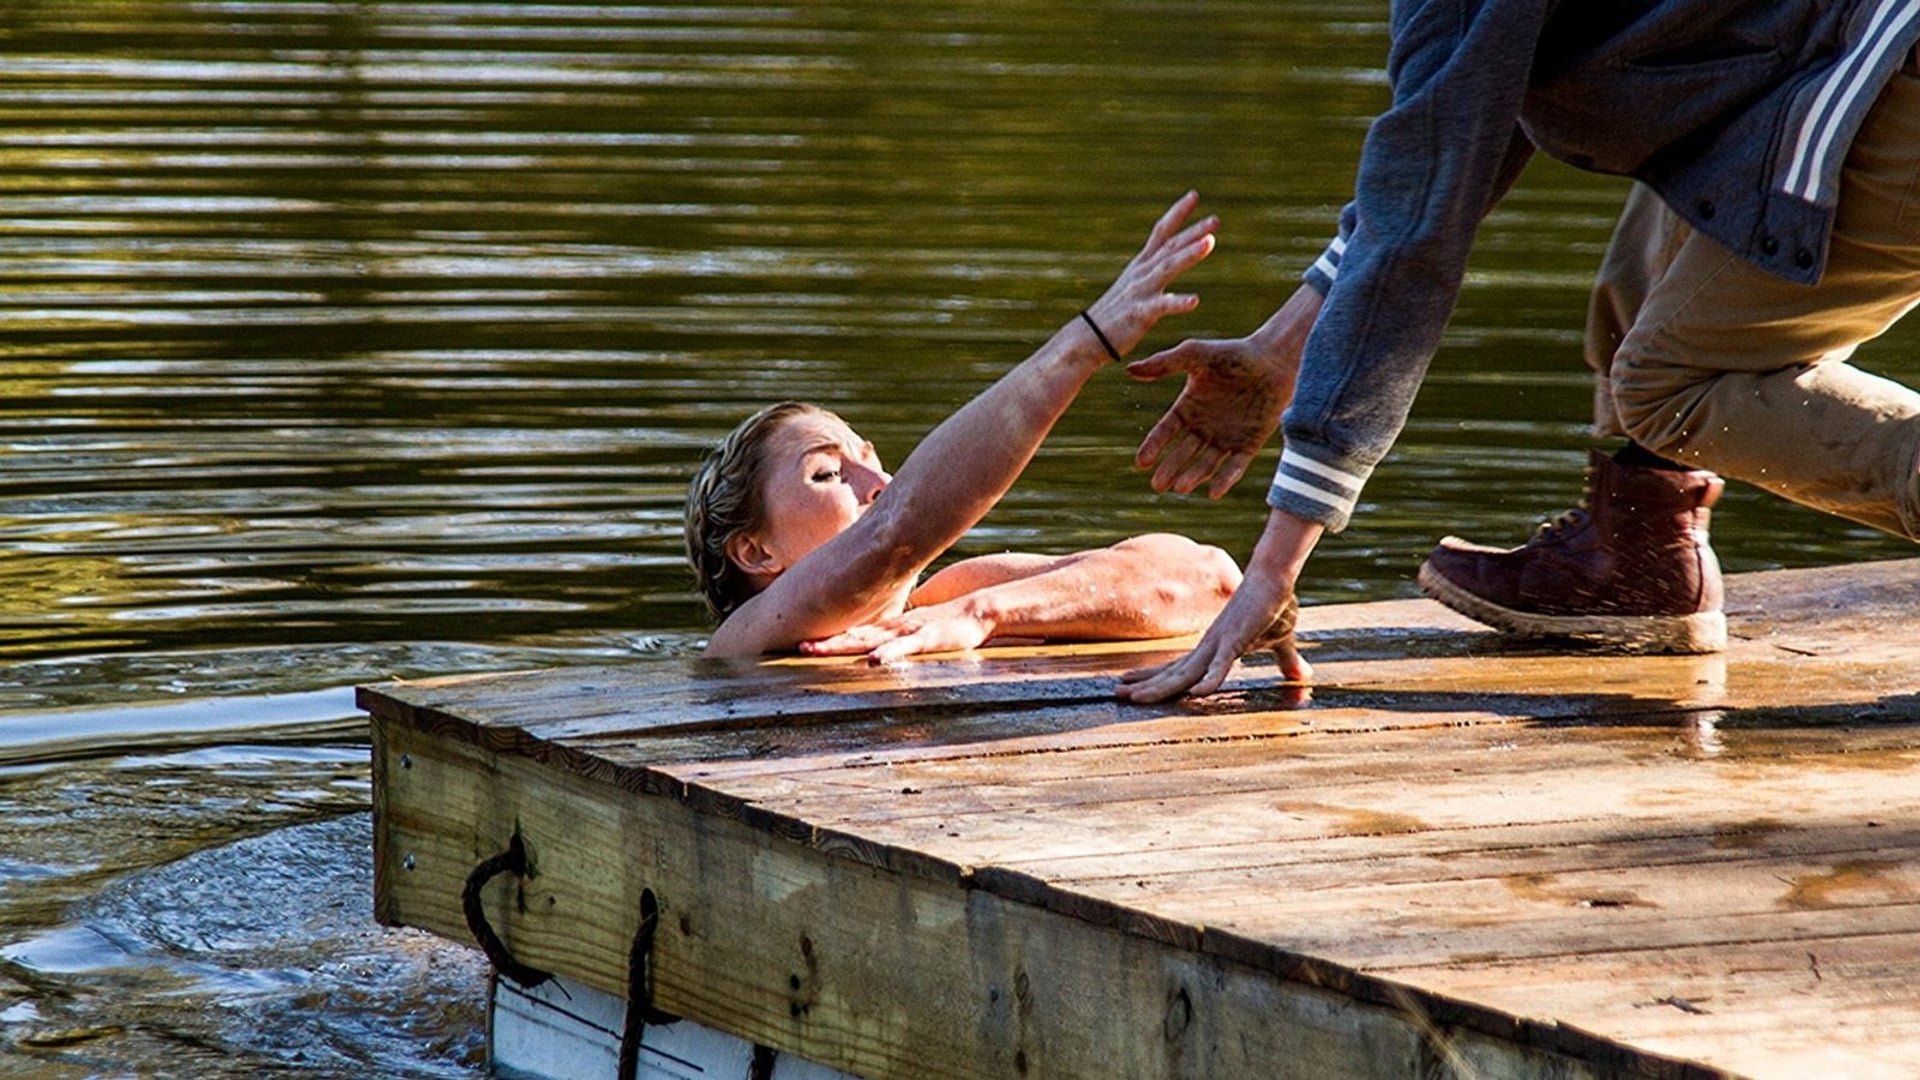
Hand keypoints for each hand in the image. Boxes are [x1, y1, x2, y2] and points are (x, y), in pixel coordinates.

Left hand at [798, 599, 993, 663]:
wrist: (977, 610)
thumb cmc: (947, 624)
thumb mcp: (916, 631)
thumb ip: (896, 639)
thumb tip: (876, 650)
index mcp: (889, 627)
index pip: (852, 633)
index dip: (828, 638)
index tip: (801, 643)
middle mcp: (892, 628)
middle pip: (852, 636)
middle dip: (825, 642)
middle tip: (797, 646)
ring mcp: (907, 631)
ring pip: (869, 639)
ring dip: (842, 645)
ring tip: (815, 649)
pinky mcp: (926, 638)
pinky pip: (903, 647)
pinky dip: (888, 653)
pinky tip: (873, 660)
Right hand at [1081, 192, 1218, 357]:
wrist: (1087, 338)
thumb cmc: (1112, 316)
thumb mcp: (1133, 287)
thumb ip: (1151, 276)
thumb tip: (1167, 270)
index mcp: (1141, 265)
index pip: (1161, 232)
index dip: (1177, 213)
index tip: (1194, 195)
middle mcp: (1142, 273)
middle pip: (1170, 246)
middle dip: (1193, 232)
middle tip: (1216, 219)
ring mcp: (1141, 291)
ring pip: (1168, 267)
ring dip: (1189, 253)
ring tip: (1211, 242)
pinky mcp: (1140, 313)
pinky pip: (1161, 306)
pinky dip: (1178, 303)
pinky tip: (1195, 300)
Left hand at [1115, 508, 1320, 701]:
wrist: (1276, 580)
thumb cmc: (1274, 608)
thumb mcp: (1279, 643)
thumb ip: (1285, 662)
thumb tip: (1302, 676)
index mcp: (1211, 648)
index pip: (1176, 668)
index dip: (1152, 679)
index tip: (1128, 688)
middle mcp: (1208, 647)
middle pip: (1171, 672)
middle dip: (1143, 685)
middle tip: (1114, 694)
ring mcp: (1220, 643)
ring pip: (1186, 673)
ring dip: (1161, 687)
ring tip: (1135, 699)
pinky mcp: (1237, 638)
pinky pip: (1223, 663)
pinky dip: (1211, 679)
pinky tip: (1197, 693)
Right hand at [1129, 283, 1321, 497]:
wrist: (1275, 359)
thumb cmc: (1234, 353)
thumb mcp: (1195, 355)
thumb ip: (1164, 363)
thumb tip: (1130, 370)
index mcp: (1189, 408)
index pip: (1165, 432)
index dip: (1153, 447)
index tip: (1141, 463)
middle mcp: (1204, 426)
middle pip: (1183, 453)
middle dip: (1170, 470)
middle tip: (1158, 486)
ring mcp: (1226, 437)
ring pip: (1206, 463)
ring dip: (1193, 476)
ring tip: (1181, 488)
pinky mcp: (1249, 445)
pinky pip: (1235, 466)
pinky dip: (1225, 480)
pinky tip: (1214, 492)